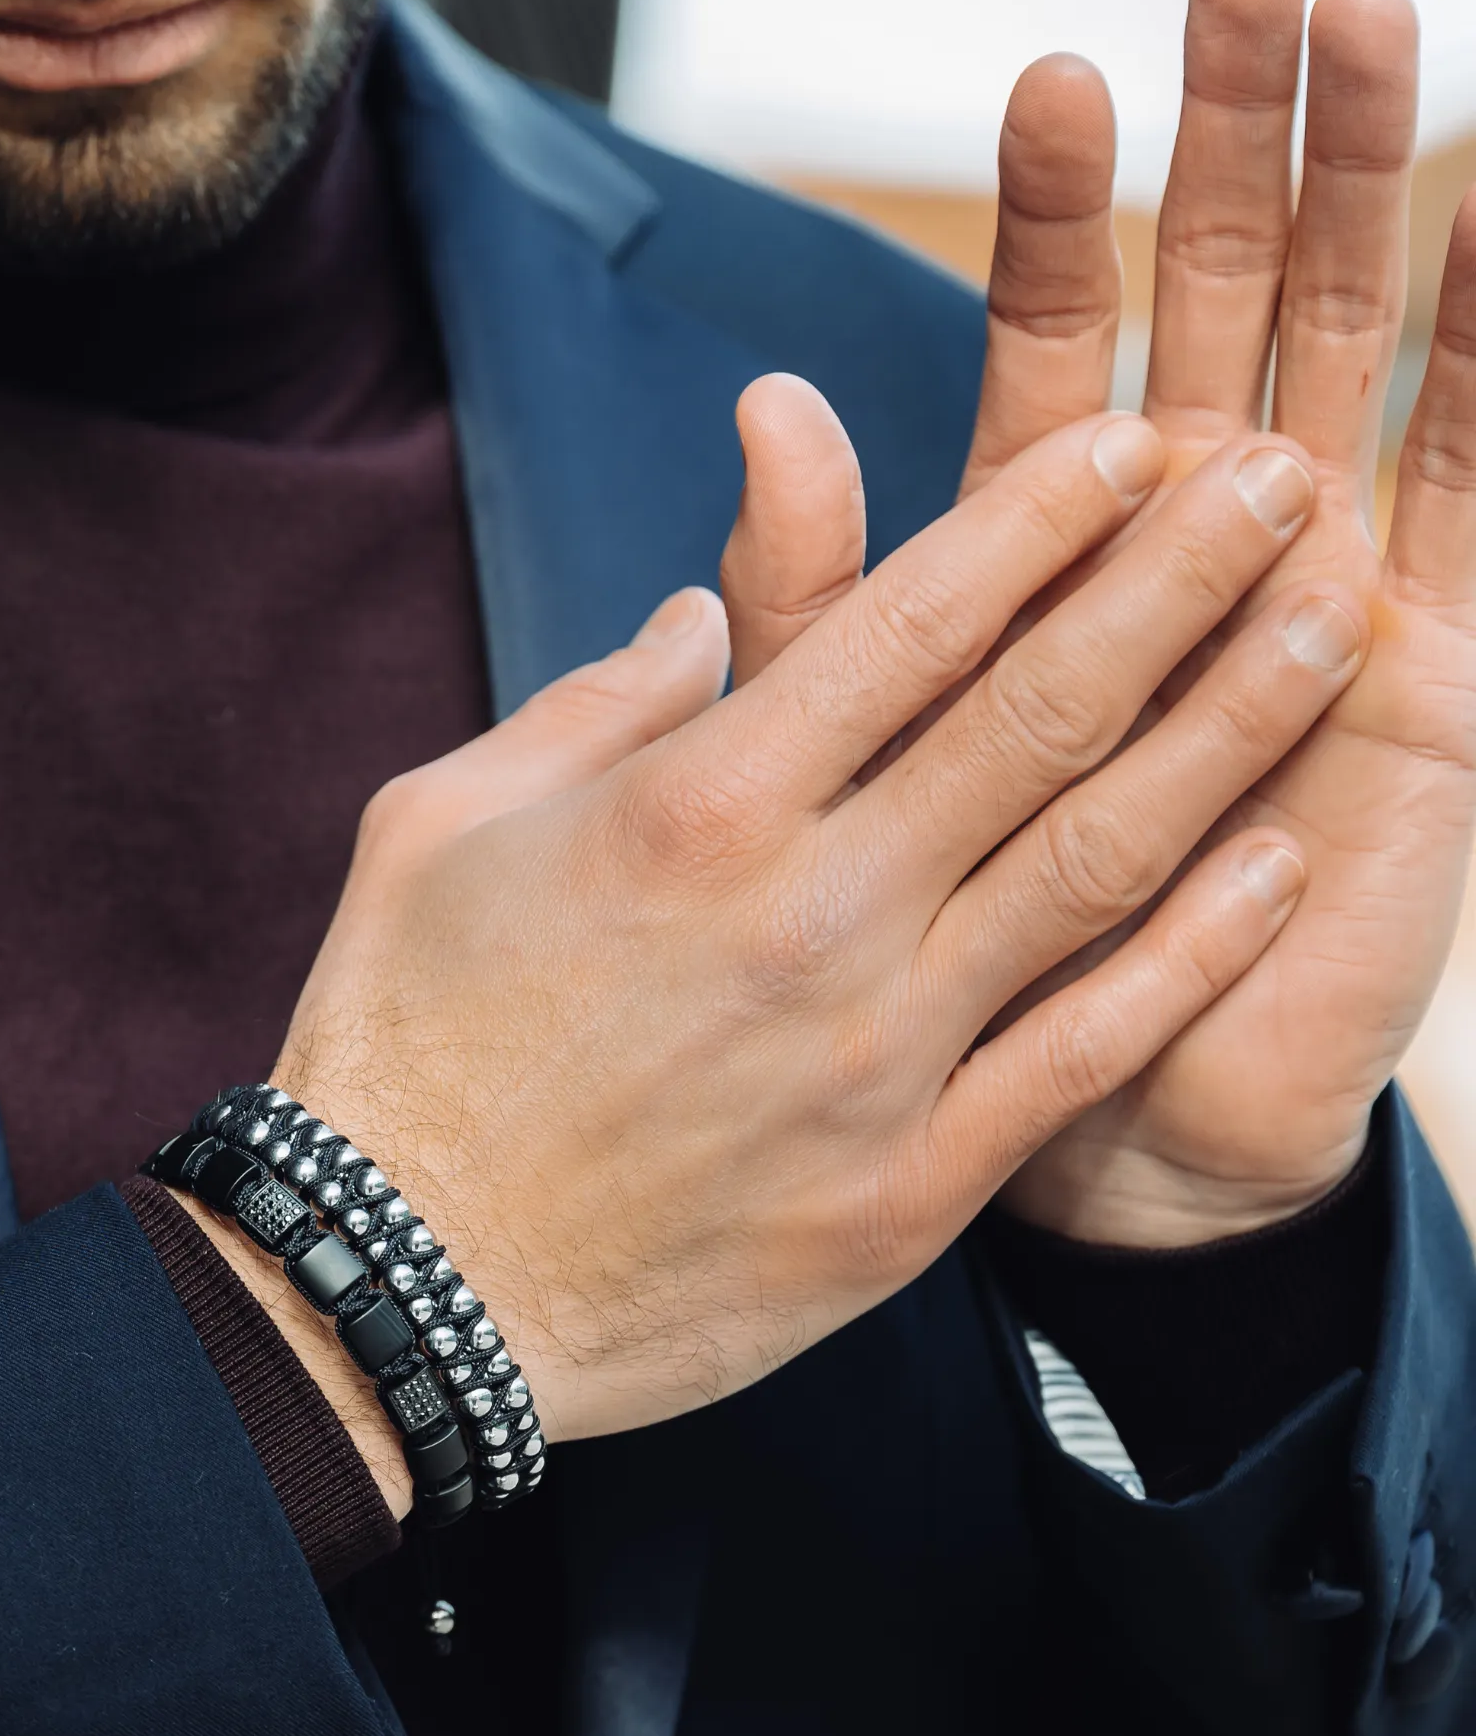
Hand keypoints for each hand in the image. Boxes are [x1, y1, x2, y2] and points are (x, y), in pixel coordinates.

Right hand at [248, 401, 1355, 1488]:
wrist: (405, 1290)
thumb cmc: (399, 1042)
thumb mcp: (439, 826)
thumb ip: (590, 707)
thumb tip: (705, 622)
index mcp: (690, 807)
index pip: (907, 622)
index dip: (1039, 518)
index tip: (1134, 445)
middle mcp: (808, 911)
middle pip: (1038, 713)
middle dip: (1182, 579)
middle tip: (1285, 480)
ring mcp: (875, 1054)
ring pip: (1095, 863)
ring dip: (1230, 730)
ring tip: (1337, 626)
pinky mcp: (909, 1186)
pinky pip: (1082, 1049)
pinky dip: (1189, 954)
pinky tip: (1274, 869)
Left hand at [935, 0, 1475, 1243]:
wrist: (1101, 1120)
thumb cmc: (961, 949)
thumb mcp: (853, 770)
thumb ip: (820, 604)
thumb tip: (765, 412)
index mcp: (1050, 572)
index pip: (1059, 352)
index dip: (1065, 222)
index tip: (1054, 79)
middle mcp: (1188, 557)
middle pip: (1217, 311)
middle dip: (1238, 150)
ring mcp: (1321, 597)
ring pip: (1353, 360)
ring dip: (1371, 201)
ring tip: (1385, 25)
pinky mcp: (1430, 671)